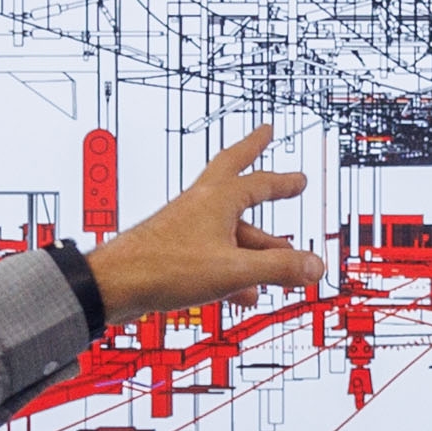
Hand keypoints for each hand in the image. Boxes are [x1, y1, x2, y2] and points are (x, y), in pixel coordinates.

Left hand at [83, 129, 316, 319]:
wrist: (116, 284)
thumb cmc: (166, 267)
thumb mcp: (233, 269)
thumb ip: (278, 268)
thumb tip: (316, 266)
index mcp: (217, 199)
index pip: (259, 181)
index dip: (284, 182)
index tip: (300, 179)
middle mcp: (201, 205)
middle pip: (232, 171)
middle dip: (252, 154)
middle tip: (264, 137)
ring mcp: (186, 226)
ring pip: (229, 229)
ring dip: (255, 247)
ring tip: (277, 272)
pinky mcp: (175, 250)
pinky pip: (214, 255)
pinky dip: (234, 271)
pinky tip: (245, 294)